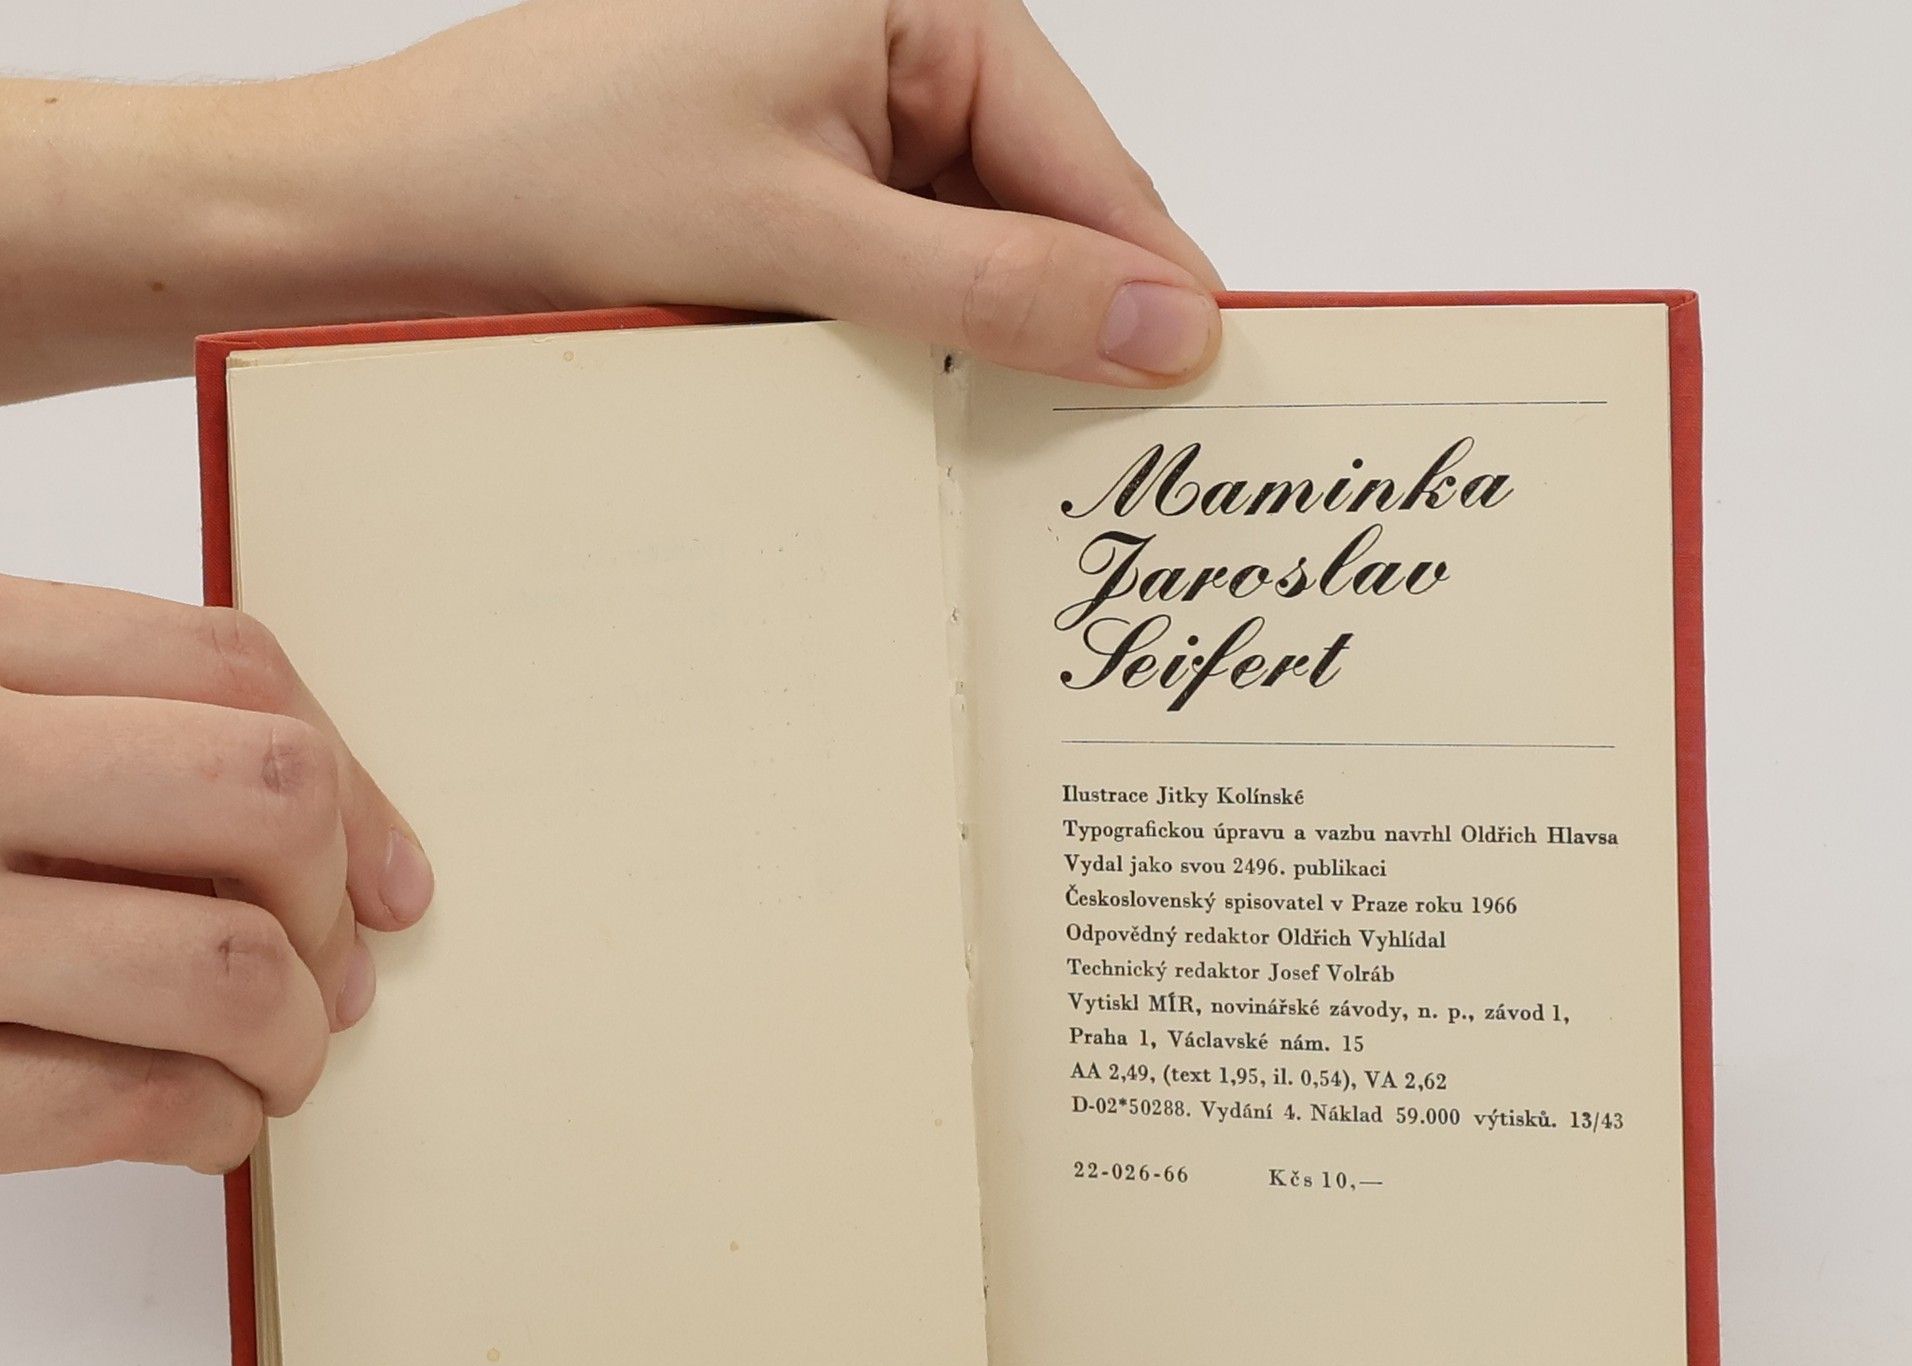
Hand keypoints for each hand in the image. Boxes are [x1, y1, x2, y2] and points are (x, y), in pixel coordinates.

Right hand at [0, 576, 432, 1173]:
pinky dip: (214, 1122)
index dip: (353, 783)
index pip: (222, 663)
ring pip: (222, 962)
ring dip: (294, 1036)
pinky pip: (130, 1100)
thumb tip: (358, 867)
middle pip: (258, 794)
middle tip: (323, 969)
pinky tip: (205, 1122)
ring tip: (274, 1060)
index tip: (390, 881)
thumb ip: (94, 736)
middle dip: (326, 901)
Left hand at [351, 0, 1223, 384]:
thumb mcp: (804, 234)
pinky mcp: (798, 192)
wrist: (396, 207)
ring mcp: (843, 124)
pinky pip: (902, 279)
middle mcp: (892, 47)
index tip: (1202, 397)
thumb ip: (995, 284)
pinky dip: (918, 348)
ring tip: (1008, 451)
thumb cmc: (558, 165)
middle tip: (1103, 458)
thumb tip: (1163, 324)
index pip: (1089, 161)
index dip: (1147, 285)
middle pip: (1039, 211)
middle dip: (1063, 328)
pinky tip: (921, 416)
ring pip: (973, 259)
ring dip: (984, 349)